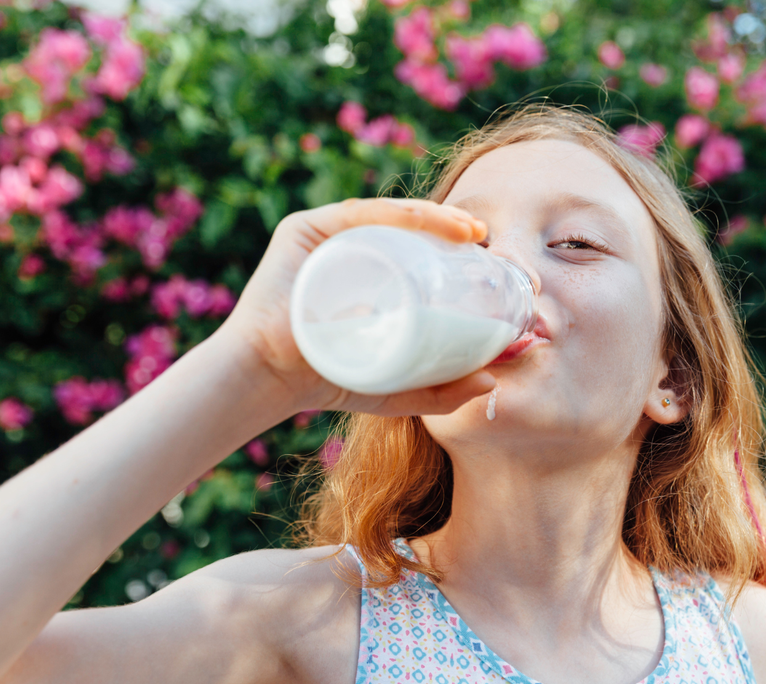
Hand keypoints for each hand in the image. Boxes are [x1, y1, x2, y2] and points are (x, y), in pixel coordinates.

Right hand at [214, 198, 495, 416]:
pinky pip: (359, 213)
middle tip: (486, 242)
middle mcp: (348, 248)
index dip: (458, 250)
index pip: (419, 253)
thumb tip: (494, 381)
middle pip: (408, 231)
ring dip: (434, 215)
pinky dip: (397, 212)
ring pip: (389, 216)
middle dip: (452, 229)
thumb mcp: (398, 390)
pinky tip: (428, 219)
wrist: (270, 380)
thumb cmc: (329, 383)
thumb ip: (442, 390)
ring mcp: (325, 235)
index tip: (491, 259)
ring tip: (469, 231)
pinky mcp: (304, 228)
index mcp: (369, 275)